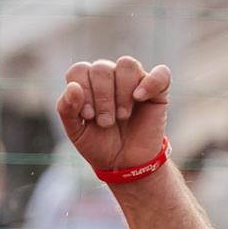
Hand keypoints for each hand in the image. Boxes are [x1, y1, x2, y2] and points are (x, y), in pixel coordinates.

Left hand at [56, 57, 171, 174]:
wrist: (125, 164)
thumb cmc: (99, 144)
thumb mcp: (76, 132)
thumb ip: (66, 109)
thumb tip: (72, 87)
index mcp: (88, 83)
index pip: (80, 70)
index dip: (82, 90)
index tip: (88, 115)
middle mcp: (110, 77)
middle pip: (102, 68)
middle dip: (102, 98)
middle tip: (105, 122)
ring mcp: (135, 81)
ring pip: (127, 64)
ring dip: (122, 93)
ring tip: (122, 116)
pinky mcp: (158, 90)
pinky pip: (160, 73)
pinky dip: (150, 83)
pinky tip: (140, 98)